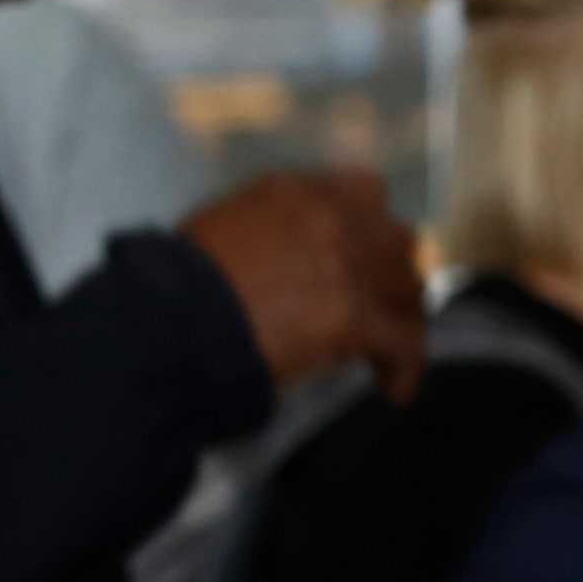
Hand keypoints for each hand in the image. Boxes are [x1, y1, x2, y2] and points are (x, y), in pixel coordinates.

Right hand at [179, 171, 427, 399]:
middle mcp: (331, 220)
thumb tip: (271, 259)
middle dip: (394, 271)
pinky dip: (403, 369)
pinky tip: (393, 390)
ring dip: (403, 318)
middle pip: (397, 240)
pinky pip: (404, 345)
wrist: (173, 321)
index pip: (365, 192)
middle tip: (383, 302)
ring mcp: (348, 268)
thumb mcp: (217, 228)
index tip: (368, 251)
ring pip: (409, 290)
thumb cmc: (176, 283)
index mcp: (293, 193)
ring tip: (391, 349)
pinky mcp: (354, 319)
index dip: (372, 226)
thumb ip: (259, 230)